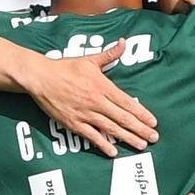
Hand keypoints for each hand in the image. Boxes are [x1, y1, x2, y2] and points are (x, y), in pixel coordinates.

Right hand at [21, 40, 157, 157]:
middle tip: (153, 138)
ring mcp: (85, 113)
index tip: (153, 122)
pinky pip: (90, 136)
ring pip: (110, 128)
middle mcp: (96, 101)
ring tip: (140, 146)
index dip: (141, 113)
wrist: (41, 77)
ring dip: (127, 138)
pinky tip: (113, 151)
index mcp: (102, 86)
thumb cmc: (65, 67)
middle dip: (140, 129)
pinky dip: (102, 144)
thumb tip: (124, 43)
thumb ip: (110, 54)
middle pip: (122, 118)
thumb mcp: (90, 59)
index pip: (127, 102)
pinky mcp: (73, 123)